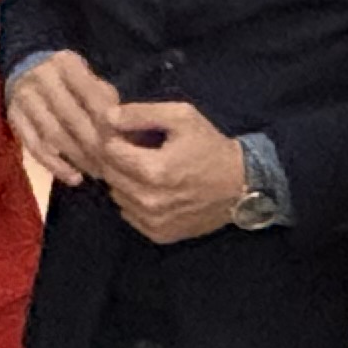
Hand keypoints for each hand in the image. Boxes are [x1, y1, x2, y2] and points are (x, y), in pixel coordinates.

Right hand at [6, 52, 123, 189]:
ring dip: (78, 158)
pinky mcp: (14, 119)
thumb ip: (105, 98)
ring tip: (98, 173)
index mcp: (66, 64)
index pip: (90, 94)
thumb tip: (123, 127)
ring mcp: (25, 99)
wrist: (24, 70)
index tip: (122, 141)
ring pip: (54, 134)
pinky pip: (35, 148)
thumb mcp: (87, 77)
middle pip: (71, 117)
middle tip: (113, 164)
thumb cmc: (67, 79)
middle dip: (94, 144)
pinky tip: (74, 178)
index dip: (106, 120)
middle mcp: (42, 78)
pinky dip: (56, 166)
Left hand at [101, 101, 245, 244]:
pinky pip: (129, 213)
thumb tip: (106, 118)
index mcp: (153, 170)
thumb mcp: (182, 116)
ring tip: (147, 169)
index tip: (131, 135)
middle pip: (109, 174)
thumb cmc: (210, 147)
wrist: (240, 185)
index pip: (109, 150)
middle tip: (139, 150)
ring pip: (116, 195)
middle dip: (118, 158)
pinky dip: (134, 200)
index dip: (116, 138)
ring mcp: (153, 221)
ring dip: (124, 180)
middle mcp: (149, 200)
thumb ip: (141, 113)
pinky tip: (154, 189)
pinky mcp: (158, 234)